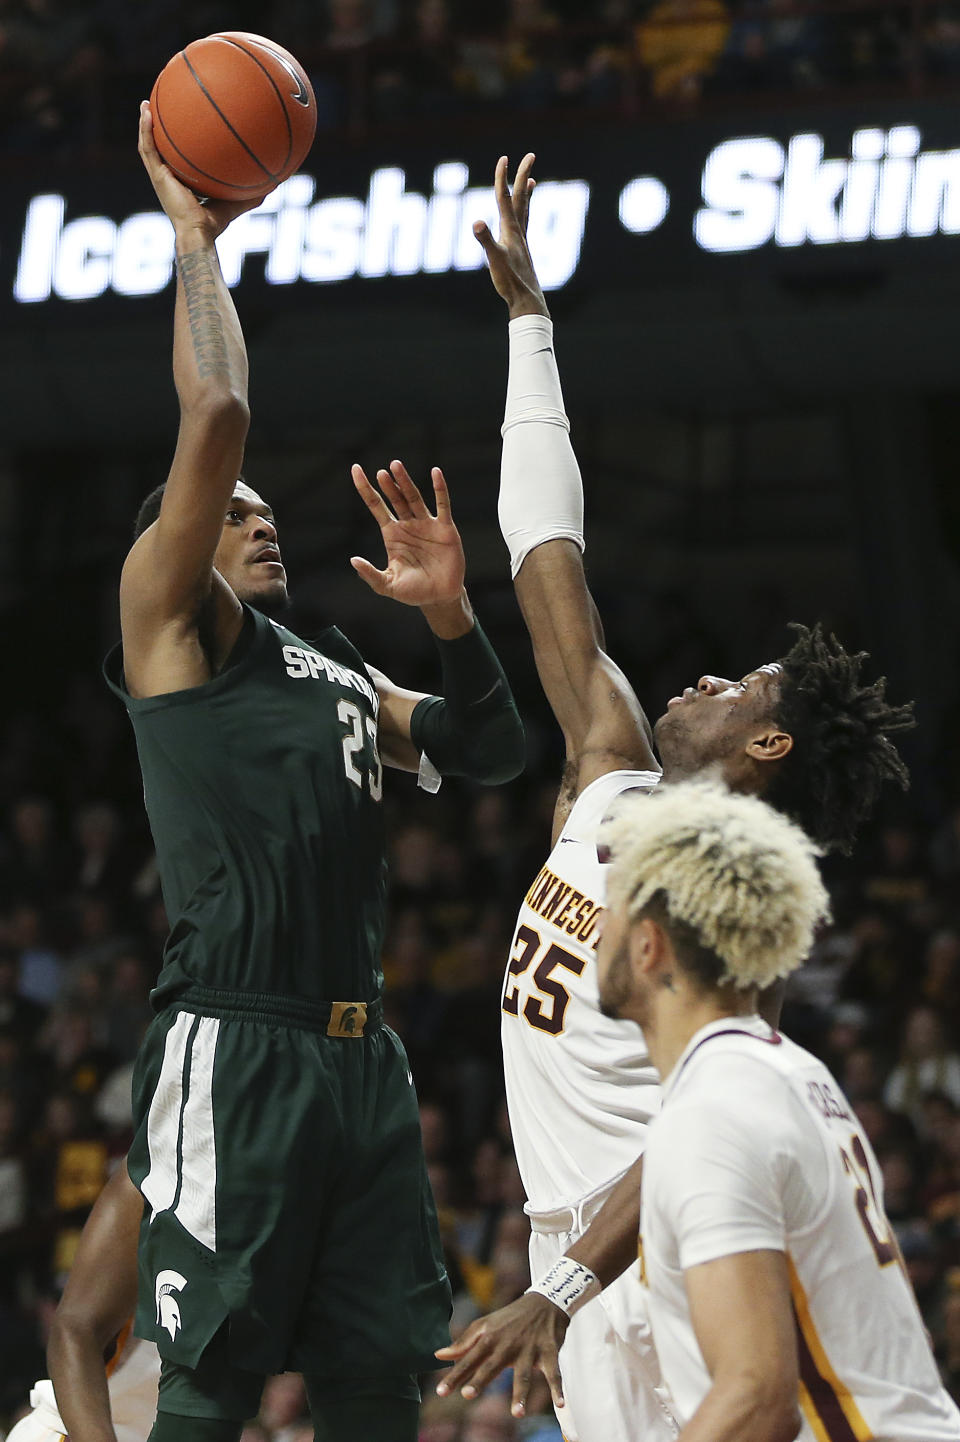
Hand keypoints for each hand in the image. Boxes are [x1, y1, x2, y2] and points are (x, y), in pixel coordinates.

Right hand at [138, 101, 265, 240]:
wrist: (198, 232)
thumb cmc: (215, 224)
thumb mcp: (236, 202)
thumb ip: (251, 193)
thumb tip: (276, 184)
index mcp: (182, 182)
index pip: (178, 159)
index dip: (178, 144)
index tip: (182, 126)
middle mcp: (168, 178)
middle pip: (161, 149)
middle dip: (158, 130)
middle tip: (158, 109)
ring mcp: (160, 176)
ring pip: (148, 145)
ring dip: (145, 124)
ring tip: (145, 104)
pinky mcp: (157, 176)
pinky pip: (148, 148)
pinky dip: (145, 130)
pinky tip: (146, 111)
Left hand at [350, 460, 465, 610]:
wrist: (440, 598)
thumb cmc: (413, 592)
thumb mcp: (387, 585)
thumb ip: (370, 574)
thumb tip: (353, 560)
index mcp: (392, 535)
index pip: (375, 506)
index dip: (365, 488)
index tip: (355, 469)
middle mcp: (408, 525)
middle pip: (395, 498)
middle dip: (388, 485)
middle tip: (382, 472)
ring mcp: (426, 524)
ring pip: (414, 497)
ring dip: (406, 482)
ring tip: (396, 466)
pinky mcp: (445, 528)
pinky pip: (442, 504)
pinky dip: (439, 488)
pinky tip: (435, 472)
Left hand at [434, 1292, 568, 1418]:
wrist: (544, 1301)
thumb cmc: (510, 1318)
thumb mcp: (485, 1325)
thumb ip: (463, 1343)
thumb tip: (439, 1355)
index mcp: (490, 1338)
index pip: (469, 1359)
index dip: (455, 1375)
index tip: (441, 1391)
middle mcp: (508, 1345)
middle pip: (492, 1366)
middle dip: (480, 1380)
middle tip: (467, 1394)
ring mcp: (529, 1349)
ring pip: (524, 1374)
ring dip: (520, 1393)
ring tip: (516, 1413)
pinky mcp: (549, 1351)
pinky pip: (554, 1372)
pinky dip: (557, 1388)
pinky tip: (560, 1403)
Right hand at [474, 153, 548, 320]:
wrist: (527, 300)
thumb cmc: (510, 281)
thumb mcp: (494, 259)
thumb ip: (485, 240)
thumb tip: (476, 222)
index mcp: (511, 229)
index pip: (505, 197)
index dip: (503, 177)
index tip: (504, 158)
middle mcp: (519, 231)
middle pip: (521, 197)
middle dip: (523, 175)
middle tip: (530, 156)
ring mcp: (521, 240)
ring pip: (525, 210)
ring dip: (527, 194)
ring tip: (532, 182)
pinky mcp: (521, 251)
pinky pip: (523, 225)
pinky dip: (524, 215)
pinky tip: (521, 220)